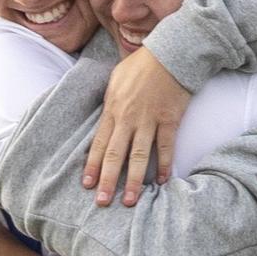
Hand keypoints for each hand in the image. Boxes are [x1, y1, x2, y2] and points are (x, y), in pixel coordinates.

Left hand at [86, 47, 190, 207]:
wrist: (170, 53)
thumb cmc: (142, 64)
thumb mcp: (116, 79)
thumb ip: (110, 101)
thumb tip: (105, 117)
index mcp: (113, 109)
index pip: (98, 143)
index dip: (92, 165)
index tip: (87, 185)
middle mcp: (128, 118)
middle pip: (115, 154)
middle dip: (107, 180)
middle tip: (102, 202)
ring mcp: (149, 120)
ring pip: (139, 155)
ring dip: (134, 180)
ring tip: (130, 201)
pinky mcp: (170, 119)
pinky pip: (166, 146)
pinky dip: (165, 164)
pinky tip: (164, 180)